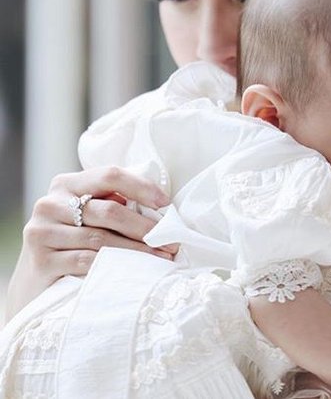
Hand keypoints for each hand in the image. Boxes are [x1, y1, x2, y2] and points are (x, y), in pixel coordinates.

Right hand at [6, 166, 176, 317]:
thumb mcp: (86, 214)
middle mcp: (50, 203)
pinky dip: (114, 266)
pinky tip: (133, 271)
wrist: (34, 281)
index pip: (110, 175)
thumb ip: (111, 202)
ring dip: (136, 250)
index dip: (141, 187)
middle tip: (170, 240)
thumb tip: (157, 207)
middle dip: (145, 226)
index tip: (165, 204)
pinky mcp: (41, 261)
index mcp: (66, 184)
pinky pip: (86, 261)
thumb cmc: (72, 241)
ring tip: (160, 257)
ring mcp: (42, 232)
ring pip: (101, 239)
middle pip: (109, 210)